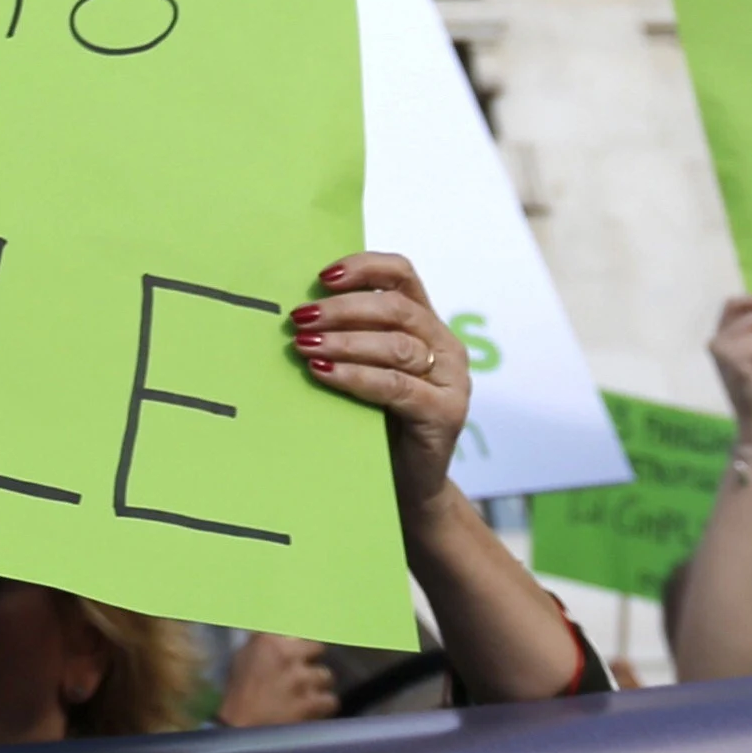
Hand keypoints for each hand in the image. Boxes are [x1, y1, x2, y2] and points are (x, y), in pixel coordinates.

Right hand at [216, 630, 336, 726]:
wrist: (240, 731)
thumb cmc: (238, 696)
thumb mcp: (242, 660)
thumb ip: (263, 644)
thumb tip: (283, 636)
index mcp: (267, 641)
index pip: (298, 629)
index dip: (302, 643)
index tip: (303, 650)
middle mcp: (287, 655)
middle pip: (318, 648)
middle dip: (311, 661)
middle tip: (305, 675)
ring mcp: (300, 679)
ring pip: (326, 676)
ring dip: (318, 686)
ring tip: (307, 696)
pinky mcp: (310, 702)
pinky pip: (330, 700)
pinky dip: (323, 707)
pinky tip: (313, 711)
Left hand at [296, 252, 474, 503]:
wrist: (406, 486)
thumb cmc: (376, 420)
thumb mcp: (365, 368)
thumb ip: (351, 337)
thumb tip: (300, 310)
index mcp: (427, 323)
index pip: (402, 274)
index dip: (363, 267)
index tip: (321, 277)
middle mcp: (445, 345)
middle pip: (396, 308)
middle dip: (343, 309)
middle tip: (300, 318)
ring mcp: (452, 380)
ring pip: (397, 345)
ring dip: (345, 341)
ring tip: (305, 345)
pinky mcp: (446, 412)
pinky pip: (396, 385)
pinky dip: (356, 375)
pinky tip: (324, 372)